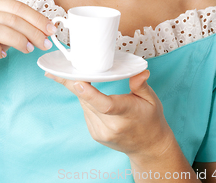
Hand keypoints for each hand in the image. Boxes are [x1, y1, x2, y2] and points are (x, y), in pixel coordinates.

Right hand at [0, 0, 55, 87]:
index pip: (18, 7)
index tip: (50, 29)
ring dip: (19, 40)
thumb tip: (45, 30)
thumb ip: (20, 27)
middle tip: (44, 43)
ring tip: (29, 49)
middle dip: (33, 31)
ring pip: (0, 29)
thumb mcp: (3, 31)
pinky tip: (3, 55)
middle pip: (12, 18)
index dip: (37, 18)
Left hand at [45, 70, 172, 163]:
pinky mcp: (95, 134)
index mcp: (126, 114)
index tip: (77, 82)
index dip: (90, 93)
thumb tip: (140, 72)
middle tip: (63, 68)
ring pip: (83, 105)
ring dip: (79, 90)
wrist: (148, 146)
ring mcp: (101, 132)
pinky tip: (87, 91)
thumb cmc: (150, 119)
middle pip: (87, 102)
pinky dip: (85, 99)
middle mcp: (111, 126)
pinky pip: (85, 111)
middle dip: (75, 83)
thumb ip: (141, 85)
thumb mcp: (152, 100)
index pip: (105, 105)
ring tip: (74, 74)